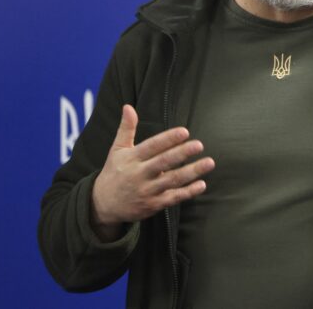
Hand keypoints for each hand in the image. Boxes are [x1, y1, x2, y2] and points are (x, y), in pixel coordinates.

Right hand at [91, 105, 214, 240]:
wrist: (103, 204)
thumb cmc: (114, 172)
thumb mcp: (117, 150)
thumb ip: (126, 128)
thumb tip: (128, 106)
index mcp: (131, 158)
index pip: (152, 146)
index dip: (168, 139)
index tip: (184, 132)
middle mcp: (139, 174)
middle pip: (163, 162)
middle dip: (182, 153)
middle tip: (199, 145)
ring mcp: (147, 191)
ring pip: (172, 181)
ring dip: (192, 172)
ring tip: (209, 162)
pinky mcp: (153, 205)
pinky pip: (173, 198)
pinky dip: (188, 192)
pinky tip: (202, 184)